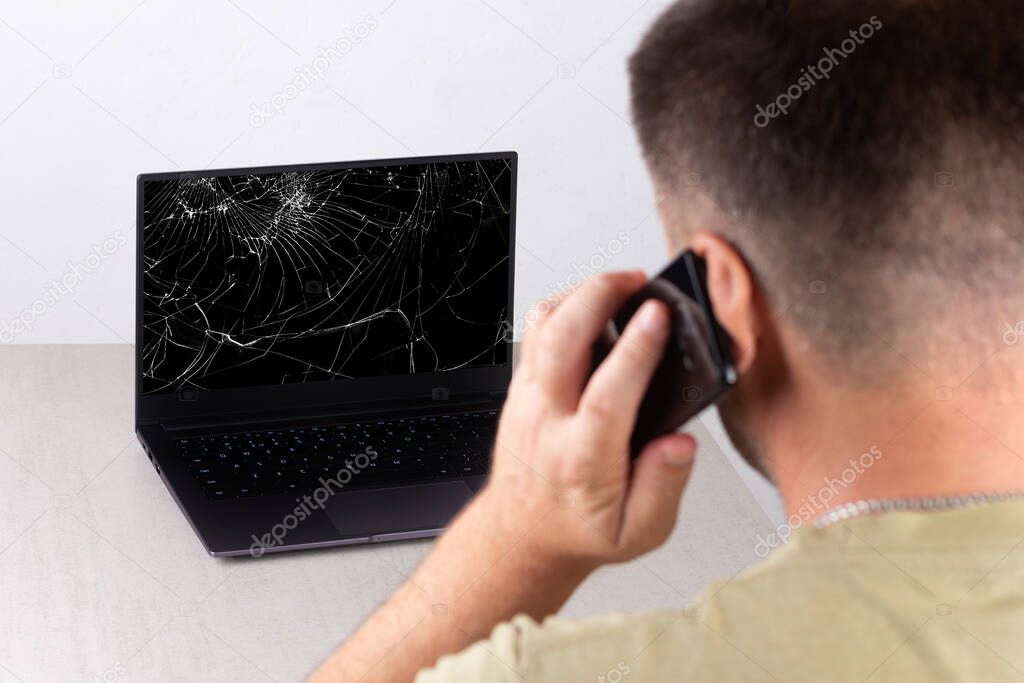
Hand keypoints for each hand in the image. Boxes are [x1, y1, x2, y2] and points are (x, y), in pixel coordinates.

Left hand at [479, 271, 697, 572]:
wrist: (524, 535)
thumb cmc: (581, 528)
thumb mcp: (638, 531)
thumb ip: (664, 487)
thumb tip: (681, 443)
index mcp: (583, 459)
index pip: (608, 394)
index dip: (636, 350)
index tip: (660, 317)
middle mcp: (548, 423)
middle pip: (561, 342)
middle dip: (598, 298)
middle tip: (636, 281)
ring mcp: (527, 401)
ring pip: (542, 330)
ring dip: (579, 296)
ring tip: (618, 285)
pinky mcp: (520, 389)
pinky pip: (534, 335)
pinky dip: (563, 309)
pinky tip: (591, 306)